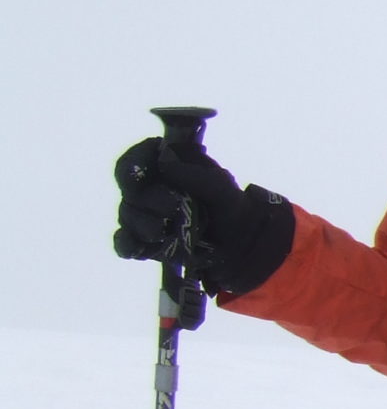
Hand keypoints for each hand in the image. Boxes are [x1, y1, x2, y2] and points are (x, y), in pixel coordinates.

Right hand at [111, 138, 295, 293]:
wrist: (241, 245)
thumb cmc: (232, 209)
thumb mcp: (223, 189)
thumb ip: (197, 175)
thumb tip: (164, 162)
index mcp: (166, 168)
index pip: (134, 160)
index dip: (134, 164)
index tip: (146, 173)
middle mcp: (149, 189)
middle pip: (129, 190)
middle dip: (150, 200)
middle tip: (174, 209)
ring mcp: (144, 215)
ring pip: (127, 216)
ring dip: (148, 226)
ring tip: (171, 231)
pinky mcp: (144, 241)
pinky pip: (124, 243)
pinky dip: (129, 246)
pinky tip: (143, 248)